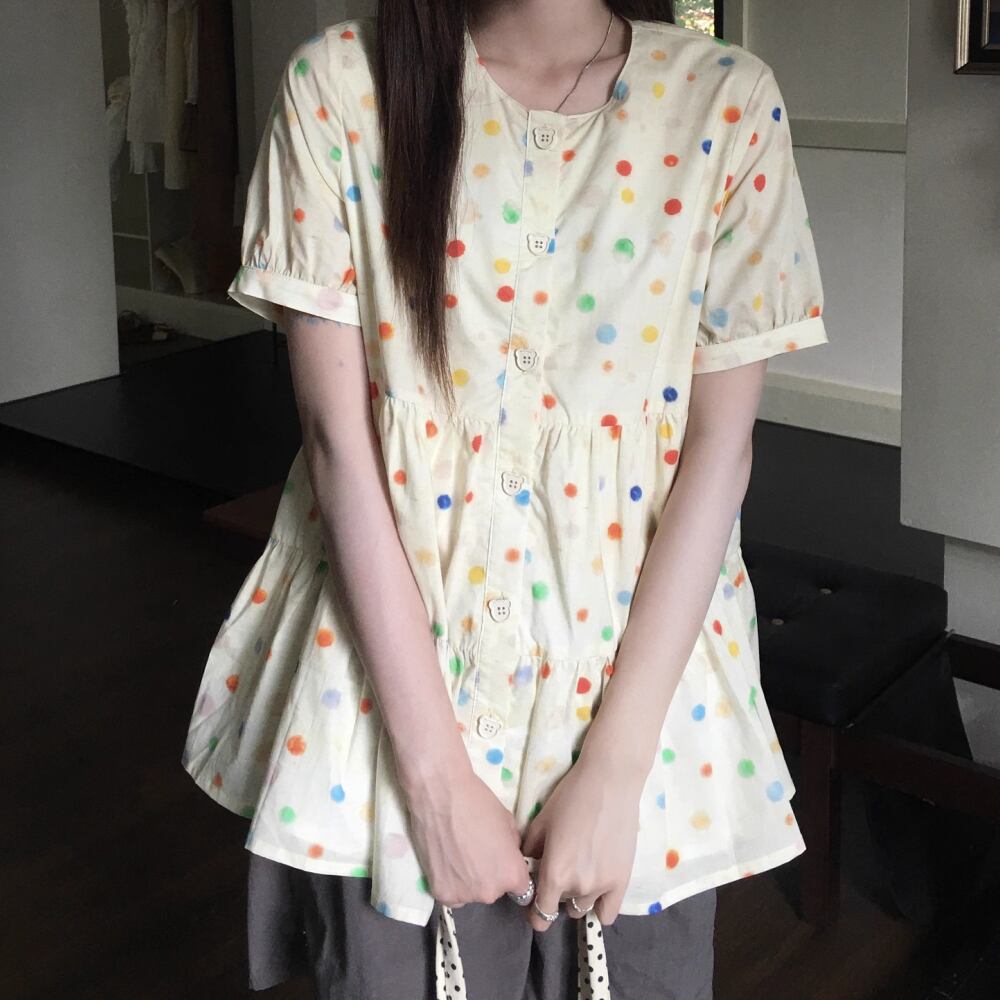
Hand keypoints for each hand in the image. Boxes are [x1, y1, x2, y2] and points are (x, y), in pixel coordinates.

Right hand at [403, 759, 531, 908]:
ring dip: (468, 880)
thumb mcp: (508, 822)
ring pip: (471, 892)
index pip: (521, 887)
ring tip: (457, 853)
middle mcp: (490, 893)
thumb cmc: (478, 802)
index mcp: (511, 875)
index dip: (512, 873)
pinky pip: (451, 893)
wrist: (440, 794)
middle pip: (494, 889)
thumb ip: (511, 848)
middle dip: (489, 875)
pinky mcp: (440, 894)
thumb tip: (507, 857)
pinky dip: (449, 881)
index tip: (502, 862)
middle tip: (476, 852)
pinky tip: (445, 860)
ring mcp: (463, 896)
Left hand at [519, 753, 643, 929]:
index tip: (534, 904)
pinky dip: (600, 905)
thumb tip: (525, 869)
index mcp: (554, 873)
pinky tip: (597, 888)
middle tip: (560, 869)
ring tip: (581, 869)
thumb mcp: (541, 822)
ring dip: (577, 895)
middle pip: (561, 906)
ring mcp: (602, 886)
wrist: (610, 782)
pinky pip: (608, 913)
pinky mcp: (622, 881)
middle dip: (557, 893)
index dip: (535, 912)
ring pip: (583, 906)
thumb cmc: (571, 797)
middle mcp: (577, 887)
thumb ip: (530, 851)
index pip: (541, 914)